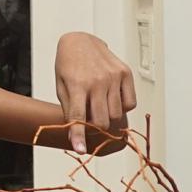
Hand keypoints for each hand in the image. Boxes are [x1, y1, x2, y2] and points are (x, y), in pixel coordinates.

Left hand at [54, 32, 135, 153]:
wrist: (80, 41)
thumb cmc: (67, 65)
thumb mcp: (61, 86)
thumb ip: (69, 109)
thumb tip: (77, 134)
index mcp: (77, 84)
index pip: (78, 116)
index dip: (79, 135)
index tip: (80, 150)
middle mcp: (97, 81)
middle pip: (102, 121)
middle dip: (96, 129)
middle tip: (91, 123)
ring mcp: (114, 77)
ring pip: (117, 115)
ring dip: (108, 118)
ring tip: (100, 107)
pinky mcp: (125, 73)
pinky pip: (130, 103)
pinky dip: (122, 107)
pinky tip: (112, 99)